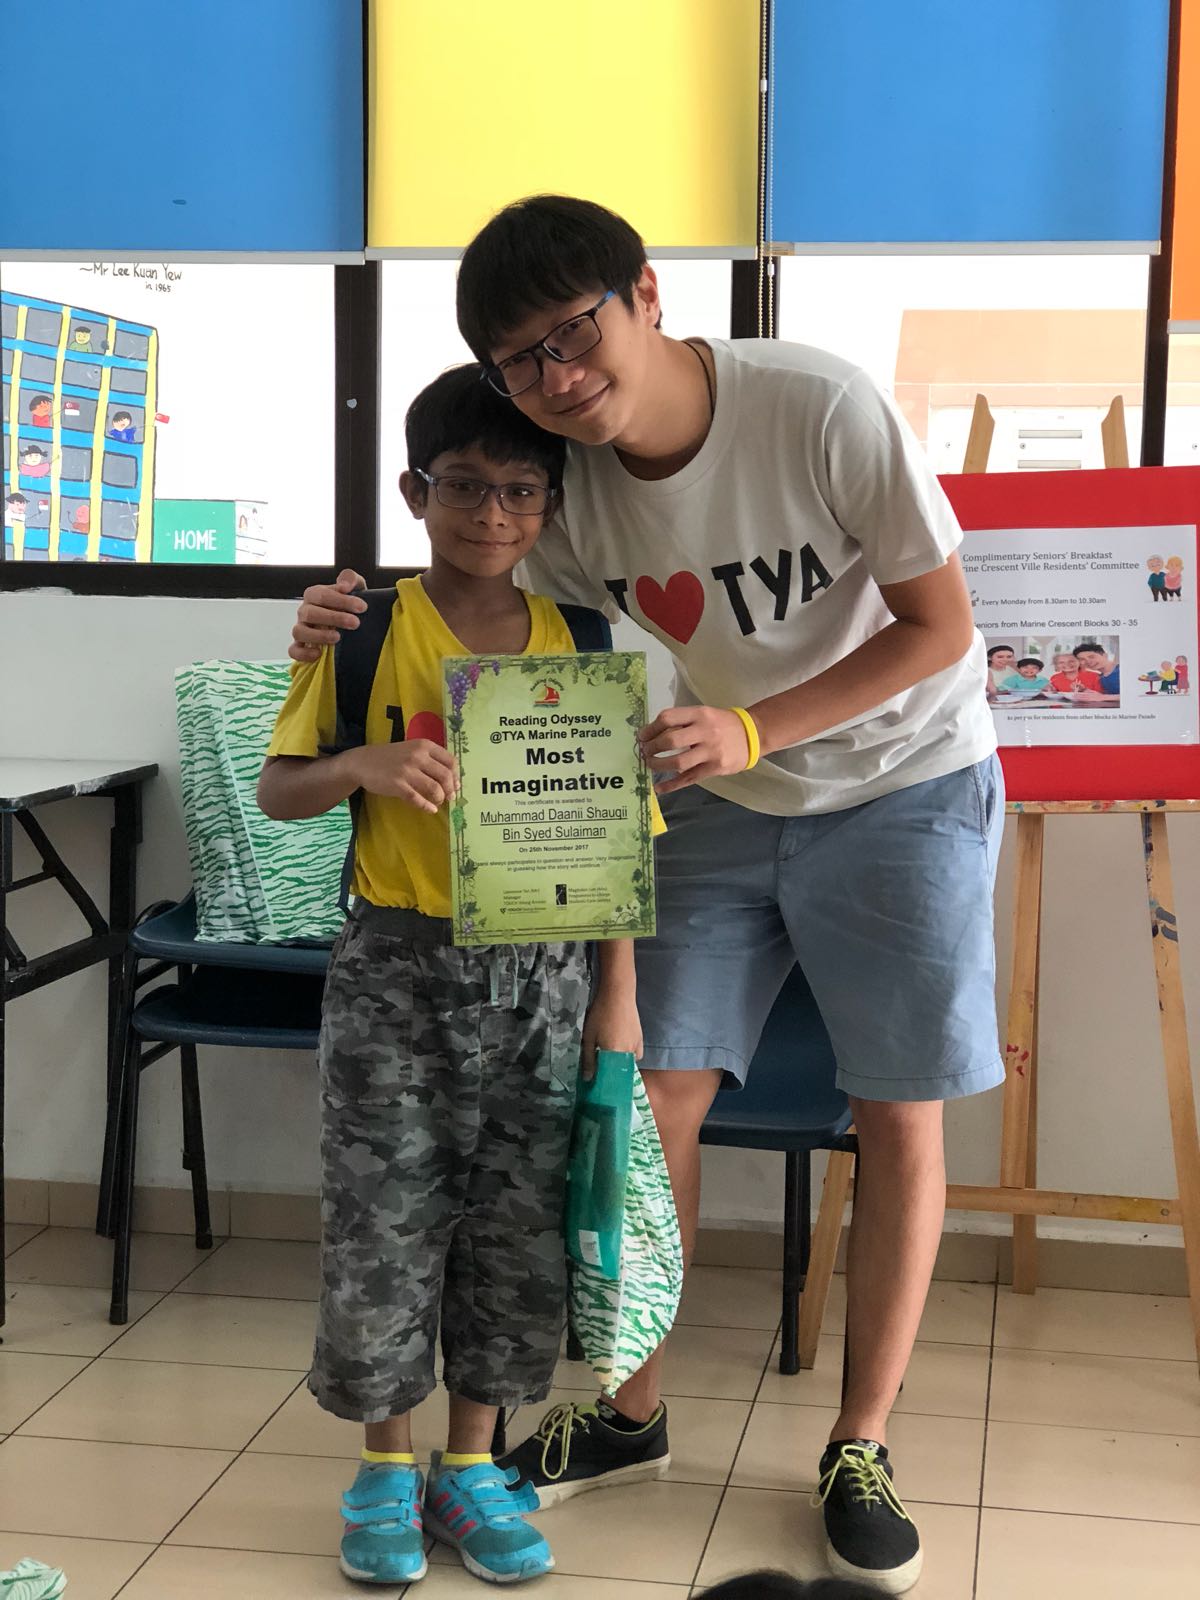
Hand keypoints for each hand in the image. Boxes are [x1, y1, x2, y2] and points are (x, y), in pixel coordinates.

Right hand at [289, 569, 367, 661]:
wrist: (350, 622)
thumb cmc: (349, 605)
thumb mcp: (355, 587)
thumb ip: (351, 579)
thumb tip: (344, 585)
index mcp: (314, 595)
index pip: (322, 595)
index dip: (341, 600)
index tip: (362, 607)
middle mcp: (305, 611)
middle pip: (310, 613)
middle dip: (334, 618)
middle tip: (355, 623)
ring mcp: (301, 629)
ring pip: (299, 632)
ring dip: (318, 635)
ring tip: (338, 637)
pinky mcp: (301, 646)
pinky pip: (294, 651)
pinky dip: (303, 654)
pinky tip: (319, 654)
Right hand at [349, 741, 458, 813]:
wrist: (363, 762)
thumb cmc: (391, 757)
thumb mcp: (412, 750)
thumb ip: (430, 760)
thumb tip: (452, 779)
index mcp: (424, 746)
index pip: (450, 761)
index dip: (456, 775)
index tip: (455, 785)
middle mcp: (418, 756)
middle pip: (445, 776)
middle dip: (450, 789)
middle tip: (450, 797)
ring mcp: (407, 771)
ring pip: (434, 788)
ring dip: (440, 798)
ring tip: (438, 802)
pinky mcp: (398, 785)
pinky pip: (418, 799)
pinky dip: (427, 806)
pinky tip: (430, 810)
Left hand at [581, 991, 642, 1080]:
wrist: (618, 994)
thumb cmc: (600, 1014)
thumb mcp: (589, 1037)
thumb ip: (589, 1059)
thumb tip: (588, 1078)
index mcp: (615, 1054)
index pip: (610, 1078)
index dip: (603, 1083)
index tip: (595, 1084)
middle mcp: (629, 1053)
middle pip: (620, 1072)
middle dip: (611, 1074)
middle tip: (599, 1071)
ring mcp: (637, 1046)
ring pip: (629, 1063)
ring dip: (620, 1065)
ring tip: (609, 1059)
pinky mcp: (641, 1039)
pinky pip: (636, 1055)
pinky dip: (629, 1056)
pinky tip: (620, 1050)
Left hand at [639, 705, 755, 794]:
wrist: (753, 735)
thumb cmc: (723, 723)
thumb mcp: (704, 714)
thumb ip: (683, 722)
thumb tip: (654, 734)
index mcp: (700, 714)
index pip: (668, 718)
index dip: (650, 728)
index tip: (642, 736)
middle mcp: (705, 732)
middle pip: (670, 741)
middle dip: (652, 748)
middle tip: (645, 751)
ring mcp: (711, 752)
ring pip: (678, 762)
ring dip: (659, 765)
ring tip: (651, 765)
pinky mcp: (715, 768)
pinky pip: (689, 779)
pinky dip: (671, 785)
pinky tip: (659, 788)